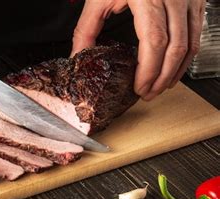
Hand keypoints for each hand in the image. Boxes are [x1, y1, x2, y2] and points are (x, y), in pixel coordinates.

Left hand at [71, 0, 204, 100]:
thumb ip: (86, 29)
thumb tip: (78, 57)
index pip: (154, 43)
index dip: (149, 70)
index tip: (139, 87)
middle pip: (176, 48)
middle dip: (162, 77)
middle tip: (149, 93)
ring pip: (191, 43)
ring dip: (177, 70)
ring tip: (161, 86)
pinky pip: (197, 32)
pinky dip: (187, 54)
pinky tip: (175, 66)